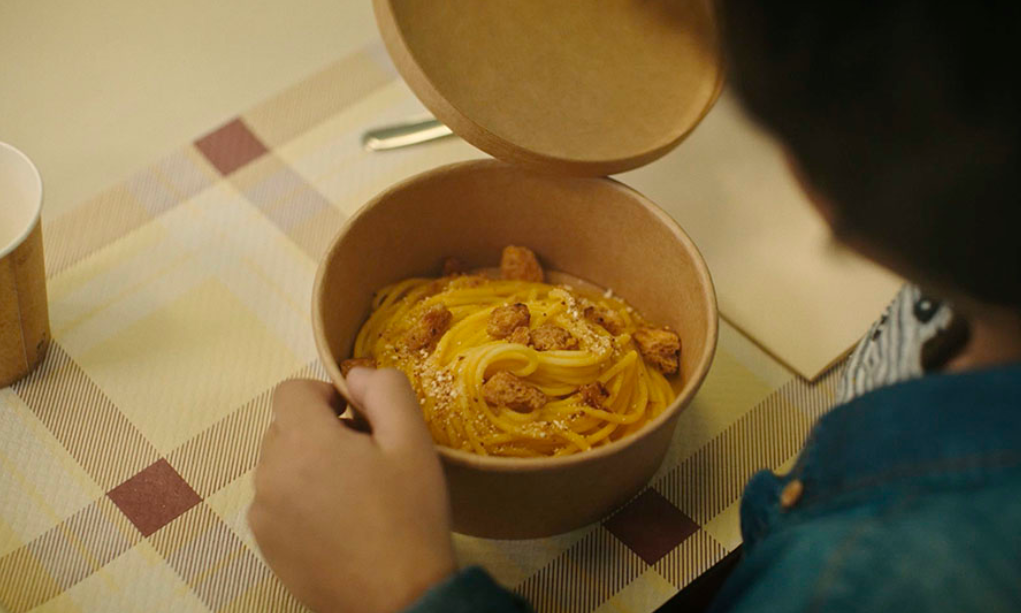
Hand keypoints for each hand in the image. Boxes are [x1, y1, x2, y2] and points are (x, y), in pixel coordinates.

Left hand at [249, 369, 454, 612]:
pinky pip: (276, 502)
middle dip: (319, 431)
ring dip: (308, 466)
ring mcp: (263, 514)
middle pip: (284, 428)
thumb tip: (357, 375)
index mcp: (304, 443)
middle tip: (364, 460)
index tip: (355, 420)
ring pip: (279, 466)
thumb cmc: (410, 517)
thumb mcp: (413, 441)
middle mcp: (270, 475)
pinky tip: (338, 525)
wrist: (402, 599)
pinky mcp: (266, 546)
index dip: (324, 395)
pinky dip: (300, 501)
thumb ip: (385, 390)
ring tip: (353, 496)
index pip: (290, 391)